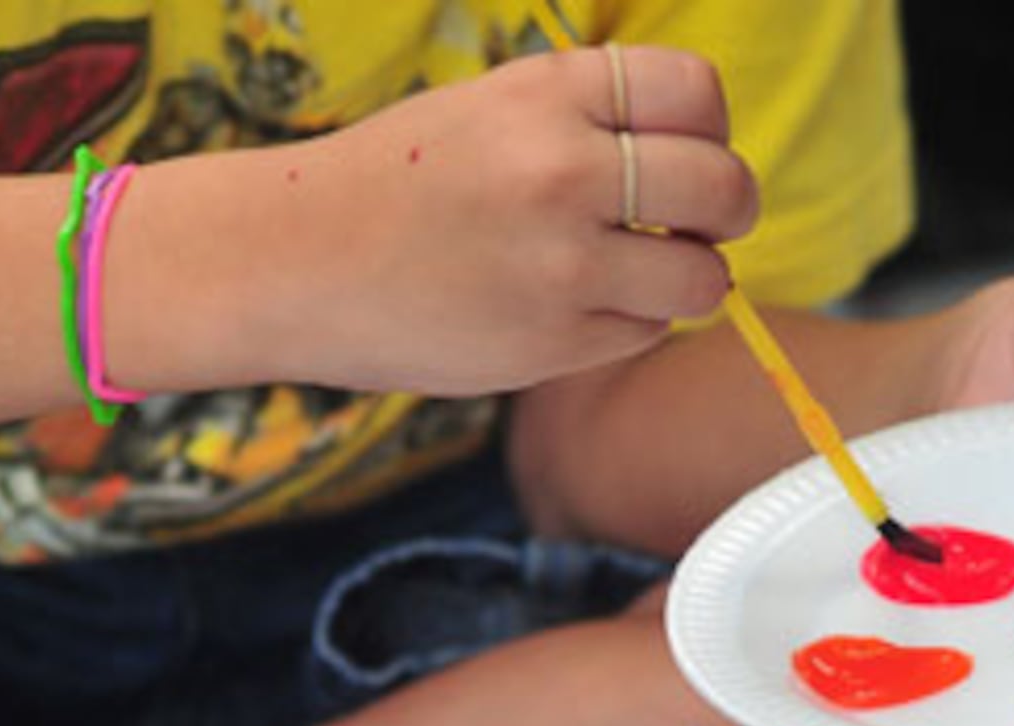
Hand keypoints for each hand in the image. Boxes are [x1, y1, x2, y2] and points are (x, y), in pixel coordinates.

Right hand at [255, 46, 756, 396]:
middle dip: (726, 208)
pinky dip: (628, 324)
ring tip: (636, 275)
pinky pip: (644, 332)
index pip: (697, 94)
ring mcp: (560, 264)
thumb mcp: (489, 110)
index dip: (708, 128)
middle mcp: (562, 171)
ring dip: (688, 278)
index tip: (687, 152)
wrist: (287, 262)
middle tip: (697, 224)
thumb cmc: (394, 183)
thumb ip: (588, 120)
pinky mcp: (549, 342)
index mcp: (547, 94)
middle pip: (721, 185)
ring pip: (701, 276)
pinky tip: (571, 309)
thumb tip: (701, 160)